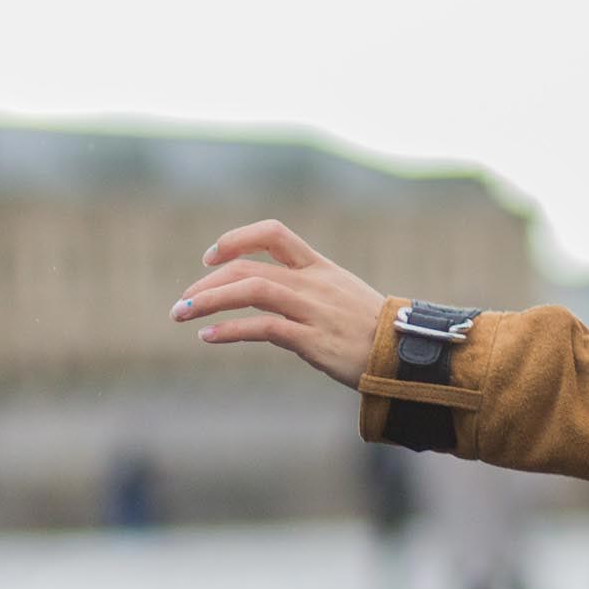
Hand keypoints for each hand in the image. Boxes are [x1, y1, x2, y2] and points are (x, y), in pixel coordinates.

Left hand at [171, 219, 388, 389]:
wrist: (407, 355)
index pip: (273, 233)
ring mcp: (313, 310)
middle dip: (207, 283)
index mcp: (321, 268)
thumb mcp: (341, 298)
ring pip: (252, 289)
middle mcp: (314, 283)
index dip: (235, 239)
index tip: (211, 257)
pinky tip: (209, 337)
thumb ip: (306, 292)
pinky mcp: (313, 339)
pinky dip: (230, 330)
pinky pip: (263, 327)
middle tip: (182, 302)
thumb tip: (267, 299)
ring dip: (208, 300)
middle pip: (249, 267)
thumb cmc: (373, 331)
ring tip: (181, 314)